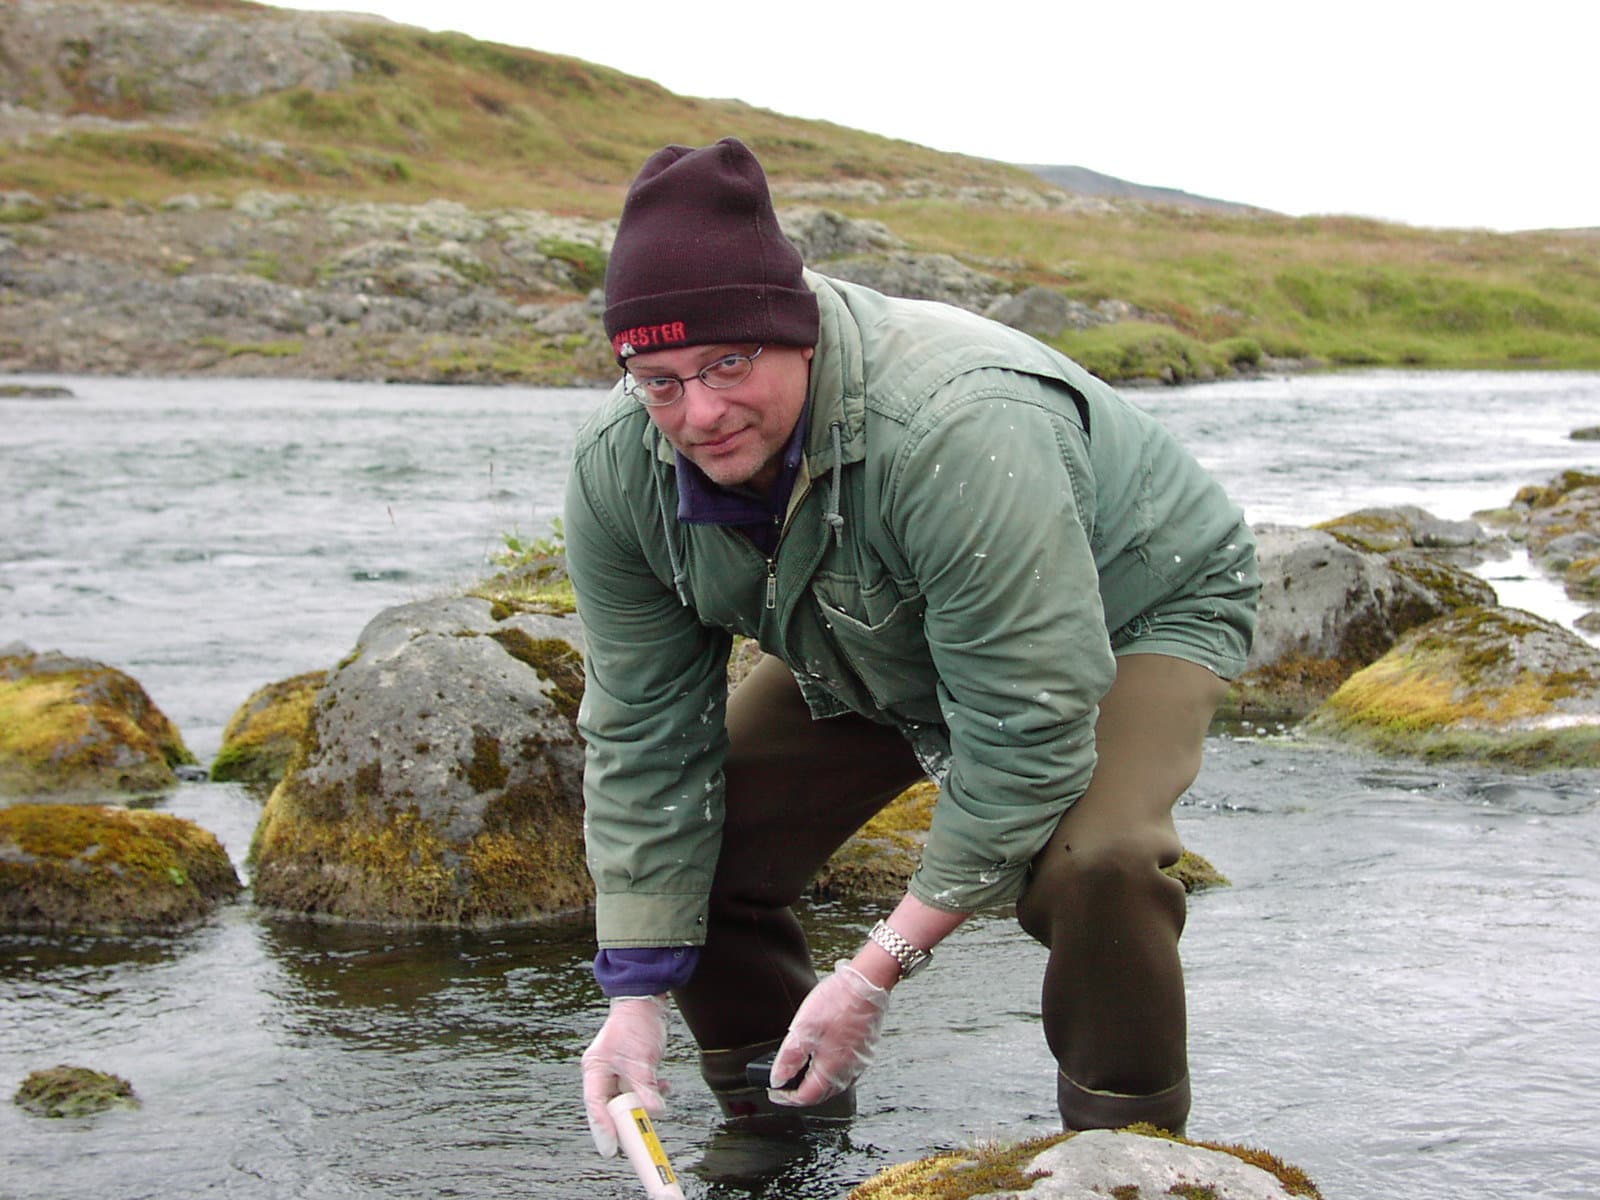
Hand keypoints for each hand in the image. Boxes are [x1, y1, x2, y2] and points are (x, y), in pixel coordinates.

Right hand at [580, 995, 669, 1156]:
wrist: (648, 1000)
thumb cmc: (637, 1023)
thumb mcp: (642, 1059)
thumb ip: (645, 1087)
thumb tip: (654, 1113)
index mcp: (595, 1069)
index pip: (596, 1106)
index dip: (603, 1129)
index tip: (612, 1149)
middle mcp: (602, 1073)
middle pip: (609, 1108)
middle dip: (625, 1121)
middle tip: (638, 1138)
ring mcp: (616, 1071)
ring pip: (626, 1100)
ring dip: (642, 1104)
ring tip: (658, 1103)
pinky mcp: (630, 1069)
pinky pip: (638, 1089)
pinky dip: (651, 1092)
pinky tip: (664, 1085)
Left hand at [768, 961, 889, 1107]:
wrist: (868, 983)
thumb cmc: (839, 1001)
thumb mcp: (804, 1028)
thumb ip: (789, 1058)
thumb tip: (777, 1079)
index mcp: (832, 1069)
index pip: (806, 1096)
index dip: (787, 1097)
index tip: (775, 1092)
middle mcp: (849, 1070)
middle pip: (822, 1093)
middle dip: (802, 1092)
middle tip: (786, 1084)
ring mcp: (860, 1061)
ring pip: (835, 1083)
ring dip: (817, 1082)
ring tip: (802, 1071)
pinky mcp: (866, 1050)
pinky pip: (846, 1070)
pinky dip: (831, 1070)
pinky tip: (825, 1056)